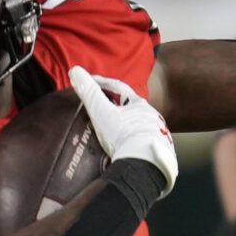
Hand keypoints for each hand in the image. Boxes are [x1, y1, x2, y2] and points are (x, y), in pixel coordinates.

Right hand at [68, 66, 178, 189]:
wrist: (144, 165)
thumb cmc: (122, 135)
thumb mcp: (102, 112)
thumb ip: (89, 93)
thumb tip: (75, 70)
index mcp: (138, 103)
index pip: (118, 87)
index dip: (102, 83)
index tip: (90, 82)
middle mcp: (151, 116)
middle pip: (130, 105)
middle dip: (116, 104)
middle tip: (102, 106)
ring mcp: (157, 133)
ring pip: (138, 123)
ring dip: (126, 123)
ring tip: (114, 128)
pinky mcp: (159, 151)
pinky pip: (144, 141)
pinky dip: (134, 140)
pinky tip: (128, 145)